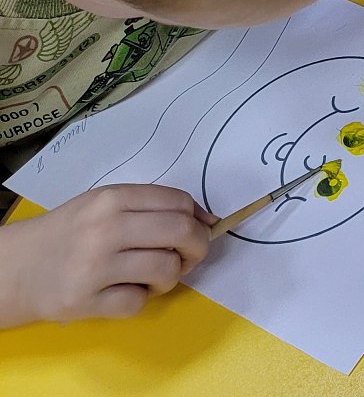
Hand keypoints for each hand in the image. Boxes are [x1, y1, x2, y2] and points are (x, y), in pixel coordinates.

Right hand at [0, 185, 211, 327]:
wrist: (14, 268)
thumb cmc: (68, 234)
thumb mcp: (103, 206)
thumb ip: (149, 207)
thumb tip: (206, 220)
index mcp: (112, 199)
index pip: (179, 202)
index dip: (198, 218)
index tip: (198, 230)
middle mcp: (105, 228)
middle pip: (180, 232)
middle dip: (197, 247)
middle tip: (188, 257)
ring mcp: (94, 266)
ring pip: (166, 269)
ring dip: (169, 277)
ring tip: (151, 277)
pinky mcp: (85, 301)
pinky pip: (138, 302)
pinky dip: (140, 300)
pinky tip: (124, 292)